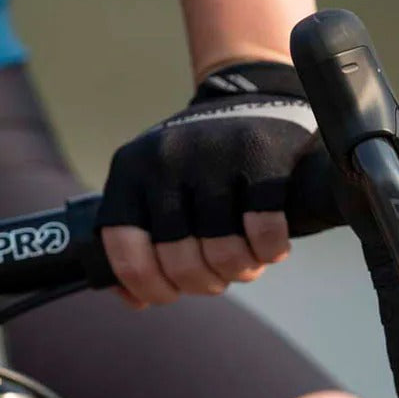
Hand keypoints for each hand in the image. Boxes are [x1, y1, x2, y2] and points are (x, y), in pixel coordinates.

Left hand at [95, 63, 320, 307]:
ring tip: (247, 264)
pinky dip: (270, 250)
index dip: (151, 287)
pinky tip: (272, 247)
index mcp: (130, 172)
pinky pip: (264, 231)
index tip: (172, 294)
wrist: (255, 97)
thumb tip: (133, 300)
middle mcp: (166, 160)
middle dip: (205, 284)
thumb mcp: (158, 185)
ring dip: (241, 272)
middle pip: (181, 261)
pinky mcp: (261, 153)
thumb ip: (140, 237)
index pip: (126, 252)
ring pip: (224, 253)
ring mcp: (213, 155)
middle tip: (220, 278)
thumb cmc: (202, 161)